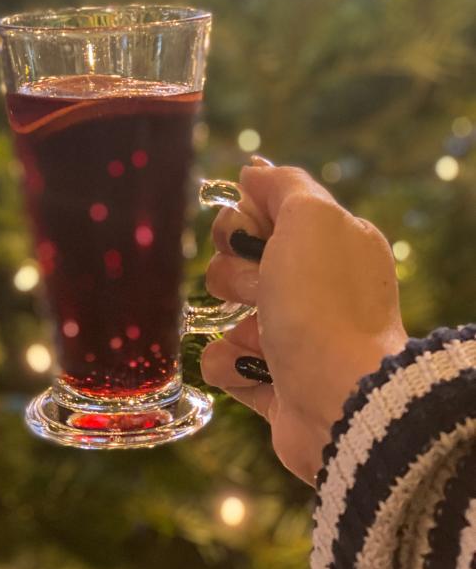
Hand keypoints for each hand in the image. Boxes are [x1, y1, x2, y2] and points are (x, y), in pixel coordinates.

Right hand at [200, 161, 407, 483]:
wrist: (340, 398)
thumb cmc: (322, 301)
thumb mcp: (310, 218)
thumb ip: (283, 185)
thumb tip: (252, 171)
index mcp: (334, 243)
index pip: (269, 211)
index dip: (247, 218)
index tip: (252, 232)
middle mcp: (319, 286)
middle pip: (241, 259)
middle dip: (234, 270)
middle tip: (258, 287)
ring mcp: (298, 336)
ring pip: (230, 311)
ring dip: (233, 322)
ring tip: (259, 338)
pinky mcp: (276, 382)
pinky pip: (228, 361)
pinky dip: (233, 365)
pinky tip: (254, 370)